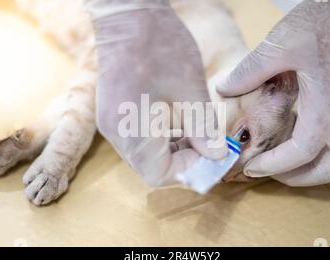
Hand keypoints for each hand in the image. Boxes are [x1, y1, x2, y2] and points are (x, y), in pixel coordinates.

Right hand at [87, 0, 226, 186]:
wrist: (128, 14)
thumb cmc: (159, 45)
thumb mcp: (190, 89)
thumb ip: (203, 128)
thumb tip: (217, 156)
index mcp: (131, 129)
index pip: (159, 174)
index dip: (190, 171)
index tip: (214, 158)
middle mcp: (116, 133)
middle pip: (151, 167)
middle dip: (185, 163)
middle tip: (211, 148)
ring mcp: (112, 123)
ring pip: (146, 155)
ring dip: (175, 152)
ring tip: (201, 135)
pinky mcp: (114, 113)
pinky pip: (140, 140)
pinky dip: (163, 140)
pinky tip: (182, 125)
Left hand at [218, 0, 329, 185]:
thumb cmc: (328, 21)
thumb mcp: (281, 44)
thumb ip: (250, 71)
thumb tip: (224, 89)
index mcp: (327, 107)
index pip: (300, 155)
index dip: (273, 167)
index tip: (251, 168)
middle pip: (327, 169)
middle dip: (296, 178)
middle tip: (268, 171)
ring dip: (307, 165)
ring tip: (279, 157)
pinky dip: (316, 148)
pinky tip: (295, 133)